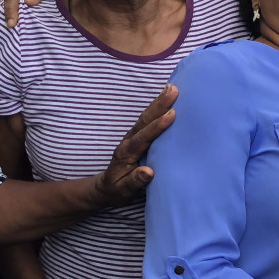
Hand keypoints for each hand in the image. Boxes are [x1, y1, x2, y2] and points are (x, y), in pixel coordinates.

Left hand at [91, 84, 178, 206]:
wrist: (105, 188)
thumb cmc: (117, 190)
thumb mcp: (123, 191)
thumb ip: (135, 182)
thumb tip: (148, 172)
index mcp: (126, 153)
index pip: (143, 137)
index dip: (157, 126)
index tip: (172, 114)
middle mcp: (129, 141)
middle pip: (144, 120)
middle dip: (159, 104)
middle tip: (173, 89)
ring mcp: (132, 137)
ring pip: (146, 117)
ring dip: (158, 102)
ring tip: (171, 88)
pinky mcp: (137, 136)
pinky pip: (147, 119)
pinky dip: (156, 107)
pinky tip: (164, 98)